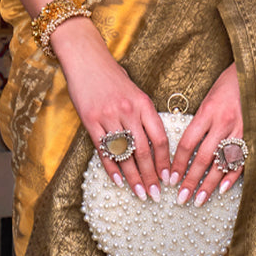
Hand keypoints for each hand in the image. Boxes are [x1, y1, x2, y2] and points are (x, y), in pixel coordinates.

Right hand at [51, 18, 169, 199]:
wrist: (87, 60)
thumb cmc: (113, 77)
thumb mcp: (135, 93)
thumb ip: (144, 116)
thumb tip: (154, 145)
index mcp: (144, 104)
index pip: (159, 138)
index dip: (165, 161)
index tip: (168, 178)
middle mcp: (128, 111)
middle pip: (144, 151)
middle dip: (152, 176)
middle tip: (156, 195)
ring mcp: (108, 117)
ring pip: (125, 154)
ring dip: (134, 177)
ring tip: (141, 194)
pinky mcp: (90, 121)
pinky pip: (104, 150)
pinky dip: (112, 168)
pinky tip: (119, 182)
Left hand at [170, 62, 244, 206]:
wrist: (254, 74)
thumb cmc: (227, 86)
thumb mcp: (207, 100)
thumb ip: (198, 124)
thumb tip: (185, 152)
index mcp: (207, 112)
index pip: (188, 143)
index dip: (178, 164)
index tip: (171, 179)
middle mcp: (224, 123)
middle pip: (203, 158)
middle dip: (191, 181)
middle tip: (182, 198)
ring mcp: (241, 131)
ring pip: (221, 163)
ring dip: (209, 184)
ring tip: (199, 200)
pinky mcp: (253, 136)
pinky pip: (241, 161)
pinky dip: (232, 176)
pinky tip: (222, 189)